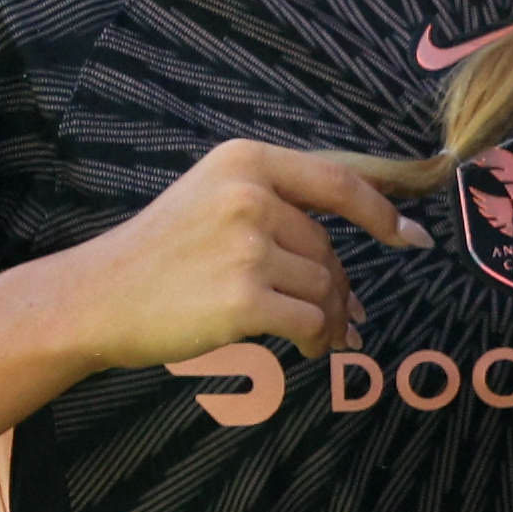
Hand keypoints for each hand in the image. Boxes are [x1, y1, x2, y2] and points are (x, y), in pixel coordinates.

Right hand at [41, 139, 406, 379]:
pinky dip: (314, 341)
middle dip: (340, 288)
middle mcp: (248, 195)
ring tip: (316, 338)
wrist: (98, 297)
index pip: (338, 182)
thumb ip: (278, 204)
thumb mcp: (212, 198)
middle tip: (346, 318)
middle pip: (329, 247)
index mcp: (245, 162)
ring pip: (323, 287)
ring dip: (327, 320)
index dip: (384, 212)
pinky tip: (303, 350)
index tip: (414, 237)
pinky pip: (309, 322)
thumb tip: (357, 245)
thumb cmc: (160, 255)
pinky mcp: (243, 297)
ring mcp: (246, 246)